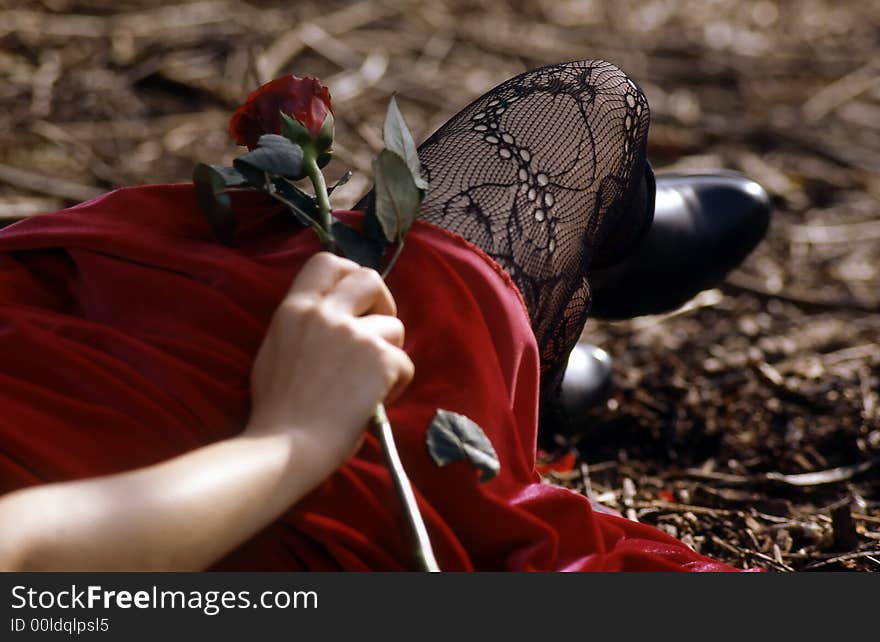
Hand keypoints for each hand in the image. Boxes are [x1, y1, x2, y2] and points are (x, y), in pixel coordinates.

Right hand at [246, 252, 414, 475]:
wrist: (286, 448)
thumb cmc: (277, 411)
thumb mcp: (274, 351)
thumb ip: (301, 327)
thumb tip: (328, 318)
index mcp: (295, 309)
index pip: (327, 262)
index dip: (349, 275)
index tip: (357, 299)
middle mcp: (325, 313)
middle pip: (370, 279)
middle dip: (383, 302)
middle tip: (377, 334)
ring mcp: (355, 335)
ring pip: (394, 328)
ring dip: (388, 355)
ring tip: (368, 386)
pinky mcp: (381, 359)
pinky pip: (405, 363)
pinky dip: (397, 384)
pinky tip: (374, 403)